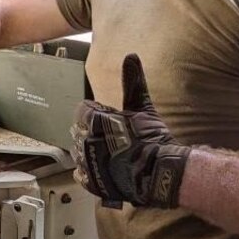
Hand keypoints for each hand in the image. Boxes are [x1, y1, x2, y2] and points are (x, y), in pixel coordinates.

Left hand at [70, 54, 189, 208]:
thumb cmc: (152, 139)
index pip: (84, 109)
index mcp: (92, 121)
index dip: (99, 112)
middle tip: (114, 136)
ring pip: (79, 152)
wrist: (159, 172)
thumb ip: (133, 82)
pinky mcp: (90, 182)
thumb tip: (131, 55)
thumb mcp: (142, 107)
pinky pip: (80, 174)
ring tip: (111, 153)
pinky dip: (89, 171)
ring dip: (90, 150)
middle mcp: (84, 142)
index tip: (113, 119)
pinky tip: (103, 167)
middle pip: (79, 130)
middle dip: (92, 130)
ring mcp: (86, 164)